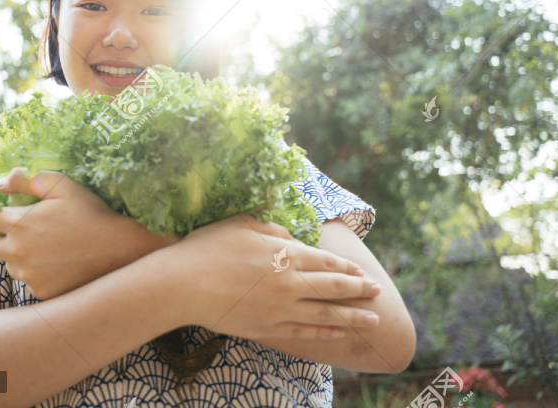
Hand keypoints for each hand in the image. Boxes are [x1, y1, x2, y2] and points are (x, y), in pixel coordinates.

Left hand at [0, 167, 180, 299]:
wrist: (119, 251)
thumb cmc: (91, 214)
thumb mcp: (63, 187)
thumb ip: (28, 181)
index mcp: (20, 223)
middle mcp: (18, 252)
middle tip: (5, 235)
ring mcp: (29, 275)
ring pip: (8, 266)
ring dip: (16, 258)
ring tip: (44, 249)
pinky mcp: (41, 292)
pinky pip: (29, 282)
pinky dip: (37, 274)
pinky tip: (58, 264)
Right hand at [164, 215, 380, 339]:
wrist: (181, 284)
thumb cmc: (207, 248)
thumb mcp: (241, 224)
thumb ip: (273, 230)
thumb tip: (292, 239)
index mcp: (284, 254)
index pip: (325, 262)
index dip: (346, 269)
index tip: (362, 273)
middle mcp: (288, 283)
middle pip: (332, 288)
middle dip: (358, 291)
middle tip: (377, 293)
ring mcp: (278, 309)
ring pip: (324, 314)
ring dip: (351, 317)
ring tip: (372, 320)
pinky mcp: (266, 328)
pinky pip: (302, 332)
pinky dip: (322, 332)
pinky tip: (336, 333)